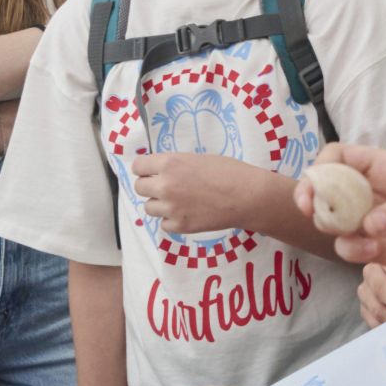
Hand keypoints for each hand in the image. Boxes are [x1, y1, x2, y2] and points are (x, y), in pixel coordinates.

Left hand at [130, 153, 265, 235]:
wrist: (248, 197)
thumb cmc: (229, 172)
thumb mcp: (198, 159)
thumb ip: (175, 165)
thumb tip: (161, 171)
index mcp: (169, 163)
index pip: (138, 166)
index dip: (145, 168)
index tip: (151, 171)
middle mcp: (165, 185)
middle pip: (139, 187)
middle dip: (150, 186)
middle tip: (165, 187)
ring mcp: (171, 208)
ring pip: (148, 207)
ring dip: (159, 204)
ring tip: (177, 201)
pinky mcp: (180, 226)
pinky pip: (164, 224)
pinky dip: (171, 220)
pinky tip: (186, 213)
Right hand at [293, 144, 385, 278]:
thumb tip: (369, 223)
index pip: (343, 158)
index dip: (322, 168)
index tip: (316, 187)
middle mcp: (379, 195)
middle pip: (331, 191)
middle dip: (316, 199)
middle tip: (314, 214)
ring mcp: (381, 224)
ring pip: (338, 223)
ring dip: (334, 230)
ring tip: (353, 240)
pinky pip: (356, 250)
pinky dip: (352, 251)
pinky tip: (367, 252)